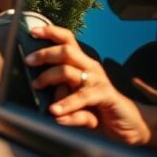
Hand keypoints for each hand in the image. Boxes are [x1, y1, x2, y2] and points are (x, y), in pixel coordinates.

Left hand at [26, 25, 153, 146]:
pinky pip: (81, 98)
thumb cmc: (97, 110)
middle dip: (44, 54)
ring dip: (49, 78)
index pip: (67, 41)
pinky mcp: (105, 96)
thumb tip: (39, 94)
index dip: (51, 32)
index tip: (32, 31)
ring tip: (36, 86)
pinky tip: (55, 113)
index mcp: (82, 64)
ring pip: (68, 71)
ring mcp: (98, 81)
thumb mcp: (74, 102)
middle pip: (65, 51)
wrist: (128, 125)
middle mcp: (90, 68)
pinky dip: (66, 105)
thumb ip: (60, 96)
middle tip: (28, 62)